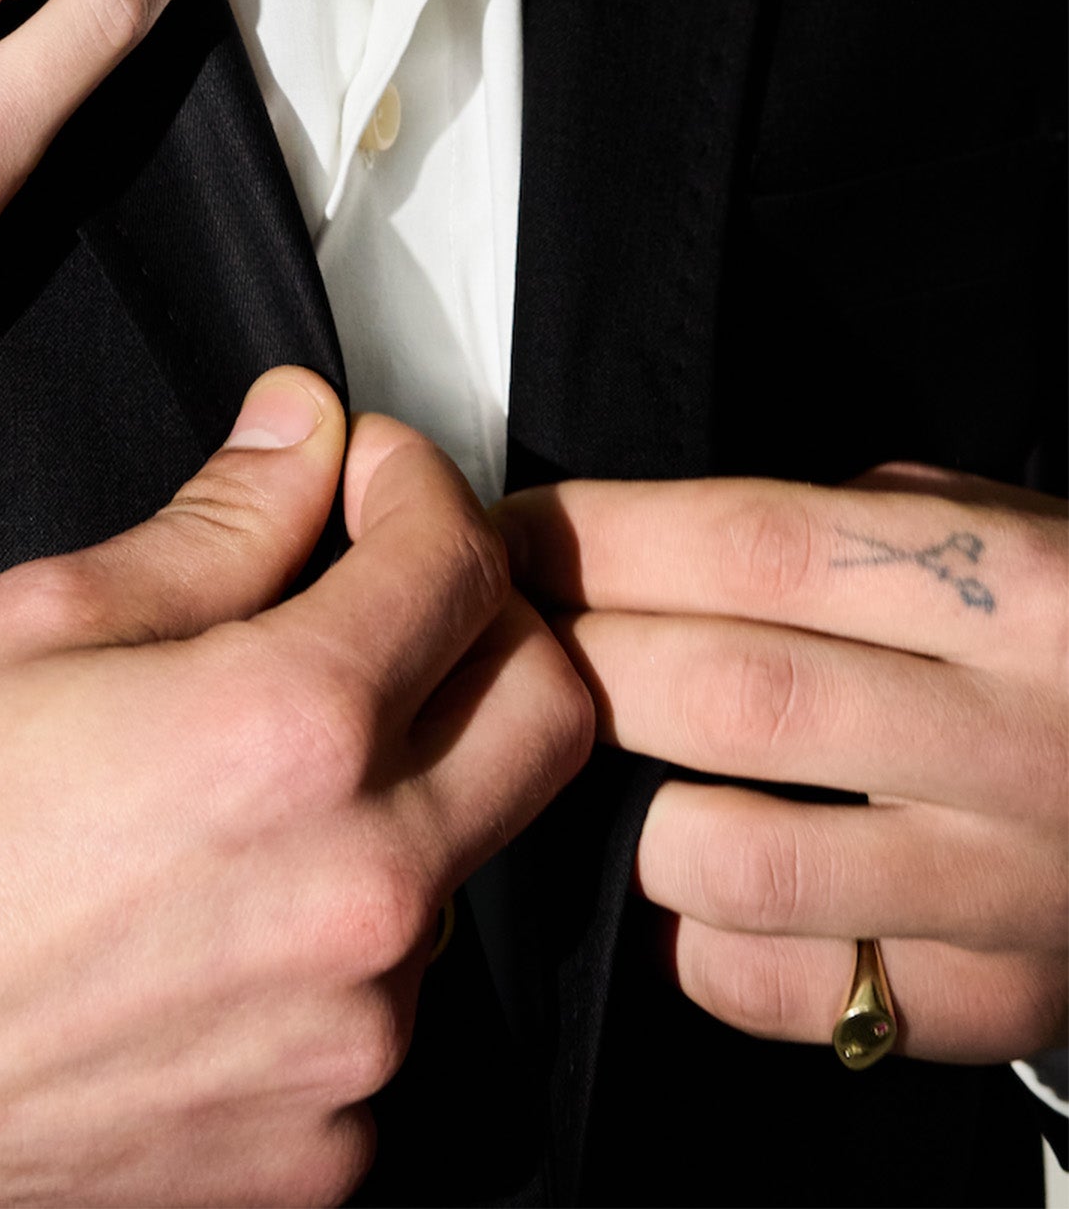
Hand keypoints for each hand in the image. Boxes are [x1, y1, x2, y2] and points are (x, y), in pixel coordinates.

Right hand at [0, 377, 592, 1207]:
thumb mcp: (42, 622)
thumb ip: (217, 525)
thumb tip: (301, 439)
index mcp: (289, 733)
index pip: (460, 564)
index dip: (418, 486)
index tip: (372, 477)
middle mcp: (361, 892)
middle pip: (549, 711)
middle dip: (485, 621)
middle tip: (386, 595)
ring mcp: (359, 1038)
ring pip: (464, 860)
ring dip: (397, 790)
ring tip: (244, 789)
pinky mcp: (329, 1148)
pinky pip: (388, 1003)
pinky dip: (336, 937)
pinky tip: (218, 918)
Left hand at [499, 466, 1068, 1062]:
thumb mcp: (996, 529)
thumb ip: (837, 527)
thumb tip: (634, 539)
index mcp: (1017, 591)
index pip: (758, 549)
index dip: (602, 539)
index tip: (507, 537)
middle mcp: (1018, 740)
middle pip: (728, 696)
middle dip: (580, 661)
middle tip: (511, 644)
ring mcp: (1008, 887)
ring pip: (736, 860)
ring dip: (621, 810)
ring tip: (592, 768)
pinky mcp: (994, 998)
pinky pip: (785, 986)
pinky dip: (694, 935)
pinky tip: (683, 882)